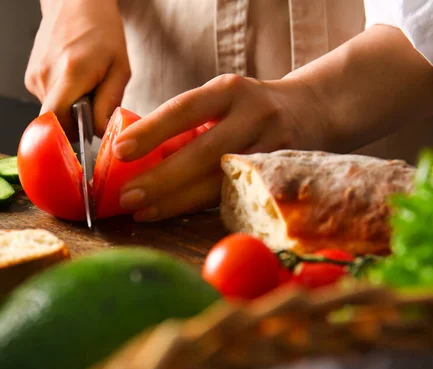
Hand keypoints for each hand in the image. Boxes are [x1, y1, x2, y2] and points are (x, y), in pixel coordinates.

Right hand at [25, 0, 129, 136]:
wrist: (75, 4)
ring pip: (53, 112)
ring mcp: (34, 77)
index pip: (57, 122)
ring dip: (71, 108)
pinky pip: (48, 101)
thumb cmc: (101, 31)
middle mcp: (46, 76)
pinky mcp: (31, 78)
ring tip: (84, 86)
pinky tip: (73, 80)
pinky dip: (63, 98)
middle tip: (92, 104)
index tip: (87, 135)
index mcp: (70, 73)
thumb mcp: (120, 68)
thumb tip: (100, 133)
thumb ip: (109, 104)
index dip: (71, 136)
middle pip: (57, 121)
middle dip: (76, 123)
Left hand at [112, 74, 322, 221]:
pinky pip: (233, 196)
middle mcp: (254, 116)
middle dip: (161, 179)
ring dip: (176, 201)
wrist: (312, 111)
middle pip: (204, 153)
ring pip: (220, 182)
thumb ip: (187, 123)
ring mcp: (272, 148)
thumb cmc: (247, 108)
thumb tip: (132, 156)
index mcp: (230, 90)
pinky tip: (172, 213)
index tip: (119, 150)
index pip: (185, 109)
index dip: (152, 130)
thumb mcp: (221, 100)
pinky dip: (199, 207)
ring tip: (142, 212)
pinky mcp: (278, 176)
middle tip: (126, 196)